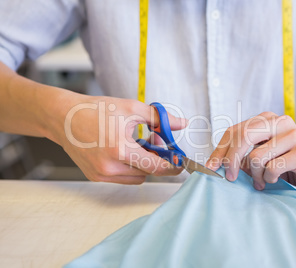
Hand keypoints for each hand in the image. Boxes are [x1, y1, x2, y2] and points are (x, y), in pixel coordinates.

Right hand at [52, 94, 187, 183]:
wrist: (63, 117)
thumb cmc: (95, 110)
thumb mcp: (131, 108)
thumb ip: (160, 119)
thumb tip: (181, 124)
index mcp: (119, 149)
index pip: (156, 167)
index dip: (173, 165)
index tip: (181, 162)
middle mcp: (109, 167)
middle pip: (148, 172)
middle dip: (156, 158)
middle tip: (154, 140)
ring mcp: (101, 174)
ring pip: (137, 177)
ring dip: (142, 164)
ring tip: (135, 144)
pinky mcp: (95, 177)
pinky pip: (123, 178)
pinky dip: (129, 167)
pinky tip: (123, 150)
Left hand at [206, 112, 295, 192]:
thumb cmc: (285, 164)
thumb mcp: (259, 156)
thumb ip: (240, 154)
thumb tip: (212, 163)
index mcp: (266, 119)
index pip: (234, 131)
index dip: (219, 151)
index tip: (210, 168)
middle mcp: (279, 121)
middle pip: (242, 137)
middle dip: (231, 161)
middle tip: (230, 178)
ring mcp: (293, 134)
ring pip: (256, 156)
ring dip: (255, 175)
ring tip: (262, 182)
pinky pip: (272, 168)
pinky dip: (269, 179)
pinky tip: (275, 180)